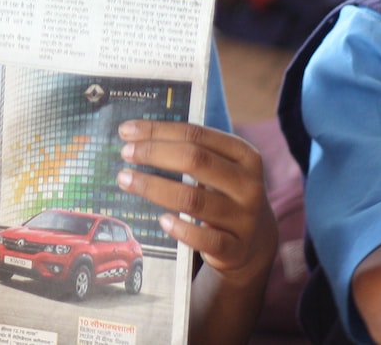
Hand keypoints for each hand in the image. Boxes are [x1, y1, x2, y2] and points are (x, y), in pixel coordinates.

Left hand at [115, 120, 276, 289]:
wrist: (255, 240)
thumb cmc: (225, 193)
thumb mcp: (220, 169)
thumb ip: (190, 152)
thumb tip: (136, 137)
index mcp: (244, 156)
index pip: (196, 135)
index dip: (159, 131)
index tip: (127, 131)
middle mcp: (248, 185)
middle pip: (195, 161)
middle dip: (154, 154)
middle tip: (125, 153)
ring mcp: (244, 218)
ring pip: (193, 199)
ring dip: (154, 187)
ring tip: (125, 180)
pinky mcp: (236, 249)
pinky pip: (205, 239)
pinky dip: (181, 229)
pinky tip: (162, 220)